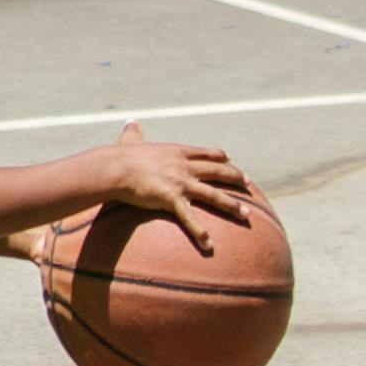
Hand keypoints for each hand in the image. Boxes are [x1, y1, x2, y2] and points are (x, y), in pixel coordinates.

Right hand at [104, 131, 252, 252]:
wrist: (115, 167)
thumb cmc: (120, 155)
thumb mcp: (130, 140)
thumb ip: (133, 132)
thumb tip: (131, 122)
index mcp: (177, 152)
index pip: (205, 153)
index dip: (220, 157)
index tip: (231, 159)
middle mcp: (184, 166)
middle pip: (217, 170)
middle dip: (235, 177)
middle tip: (250, 183)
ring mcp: (181, 182)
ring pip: (213, 194)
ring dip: (231, 204)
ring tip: (246, 214)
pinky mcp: (172, 198)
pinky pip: (190, 217)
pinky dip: (200, 231)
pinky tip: (210, 244)